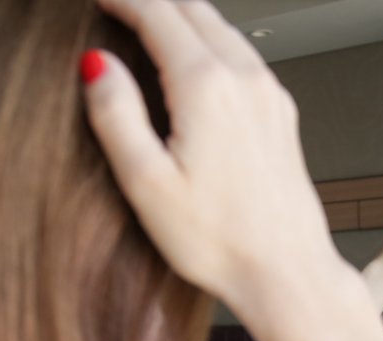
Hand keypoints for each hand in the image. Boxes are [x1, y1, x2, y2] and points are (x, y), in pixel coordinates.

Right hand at [82, 0, 339, 312]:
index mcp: (206, 88)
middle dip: (153, 0)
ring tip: (151, 22)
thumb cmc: (219, 240)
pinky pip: (243, 54)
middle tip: (121, 7)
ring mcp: (269, 95)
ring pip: (222, 27)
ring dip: (183, 14)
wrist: (286, 271)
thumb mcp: (146, 183)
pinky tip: (197, 61)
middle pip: (194, 9)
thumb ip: (116, 114)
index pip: (157, 13)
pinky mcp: (281, 114)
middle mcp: (245, 80)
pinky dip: (212, 40)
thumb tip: (96, 65)